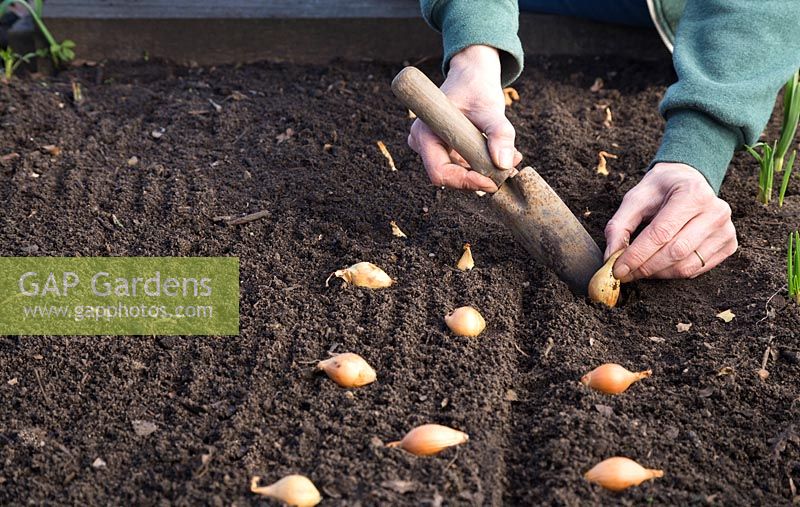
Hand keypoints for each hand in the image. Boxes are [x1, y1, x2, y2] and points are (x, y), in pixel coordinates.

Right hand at [407, 45, 521, 191]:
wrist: (472, 77)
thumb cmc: (476, 88)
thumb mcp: (491, 109)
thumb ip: (500, 134)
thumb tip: (505, 164)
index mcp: (425, 133)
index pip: (439, 172)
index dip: (464, 181)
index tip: (491, 181)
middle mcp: (423, 144)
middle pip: (449, 177)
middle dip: (478, 178)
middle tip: (507, 171)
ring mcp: (433, 149)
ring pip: (458, 175)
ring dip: (484, 172)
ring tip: (510, 158)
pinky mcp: (445, 152)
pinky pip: (462, 168)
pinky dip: (483, 166)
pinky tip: (501, 155)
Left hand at [604, 162, 737, 281]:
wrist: (689, 181)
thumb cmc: (660, 190)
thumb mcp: (636, 198)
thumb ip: (619, 225)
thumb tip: (610, 257)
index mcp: (692, 194)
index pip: (661, 233)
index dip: (637, 255)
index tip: (617, 269)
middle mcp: (716, 211)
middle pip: (675, 252)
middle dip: (644, 268)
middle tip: (624, 274)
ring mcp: (726, 230)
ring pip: (686, 266)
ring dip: (657, 274)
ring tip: (639, 270)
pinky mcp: (729, 244)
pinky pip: (697, 269)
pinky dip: (673, 274)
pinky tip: (659, 266)